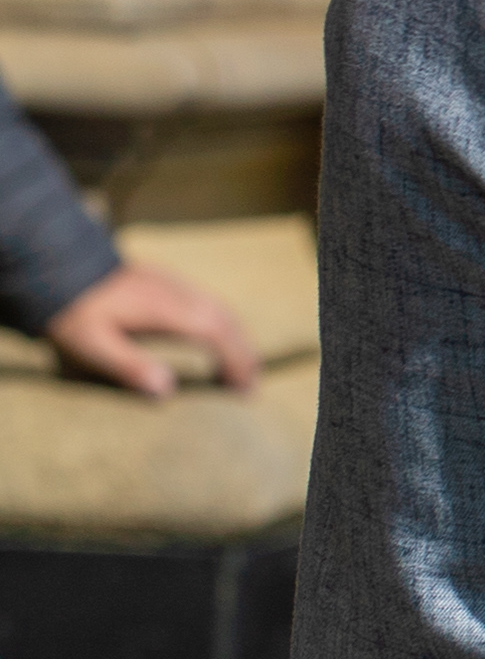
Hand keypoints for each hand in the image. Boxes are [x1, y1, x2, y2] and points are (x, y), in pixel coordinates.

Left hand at [41, 259, 258, 398]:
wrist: (59, 266)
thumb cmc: (73, 311)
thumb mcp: (91, 346)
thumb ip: (129, 367)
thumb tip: (167, 391)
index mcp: (165, 310)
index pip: (216, 333)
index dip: (236, 361)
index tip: (245, 389)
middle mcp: (177, 294)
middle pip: (226, 321)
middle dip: (244, 353)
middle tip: (252, 385)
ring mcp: (173, 284)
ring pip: (219, 310)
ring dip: (236, 339)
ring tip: (240, 367)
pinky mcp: (166, 282)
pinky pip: (207, 303)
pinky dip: (221, 326)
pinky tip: (214, 340)